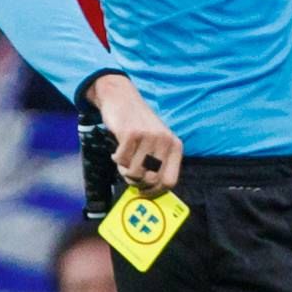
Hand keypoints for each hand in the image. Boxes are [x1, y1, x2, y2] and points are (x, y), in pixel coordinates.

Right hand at [96, 74, 183, 193]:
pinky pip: (121, 161)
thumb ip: (156, 164)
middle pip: (151, 180)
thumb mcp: (155, 143)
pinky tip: (117, 150)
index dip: (154, 191)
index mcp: (175, 146)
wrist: (122, 99)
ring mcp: (149, 136)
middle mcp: (166, 141)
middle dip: (137, 182)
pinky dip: (116, 159)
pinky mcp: (132, 133)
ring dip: (124, 170)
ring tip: (123, 159)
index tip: (143, 191)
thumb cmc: (138, 126)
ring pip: (135, 173)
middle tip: (128, 173)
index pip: (170, 181)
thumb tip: (149, 192)